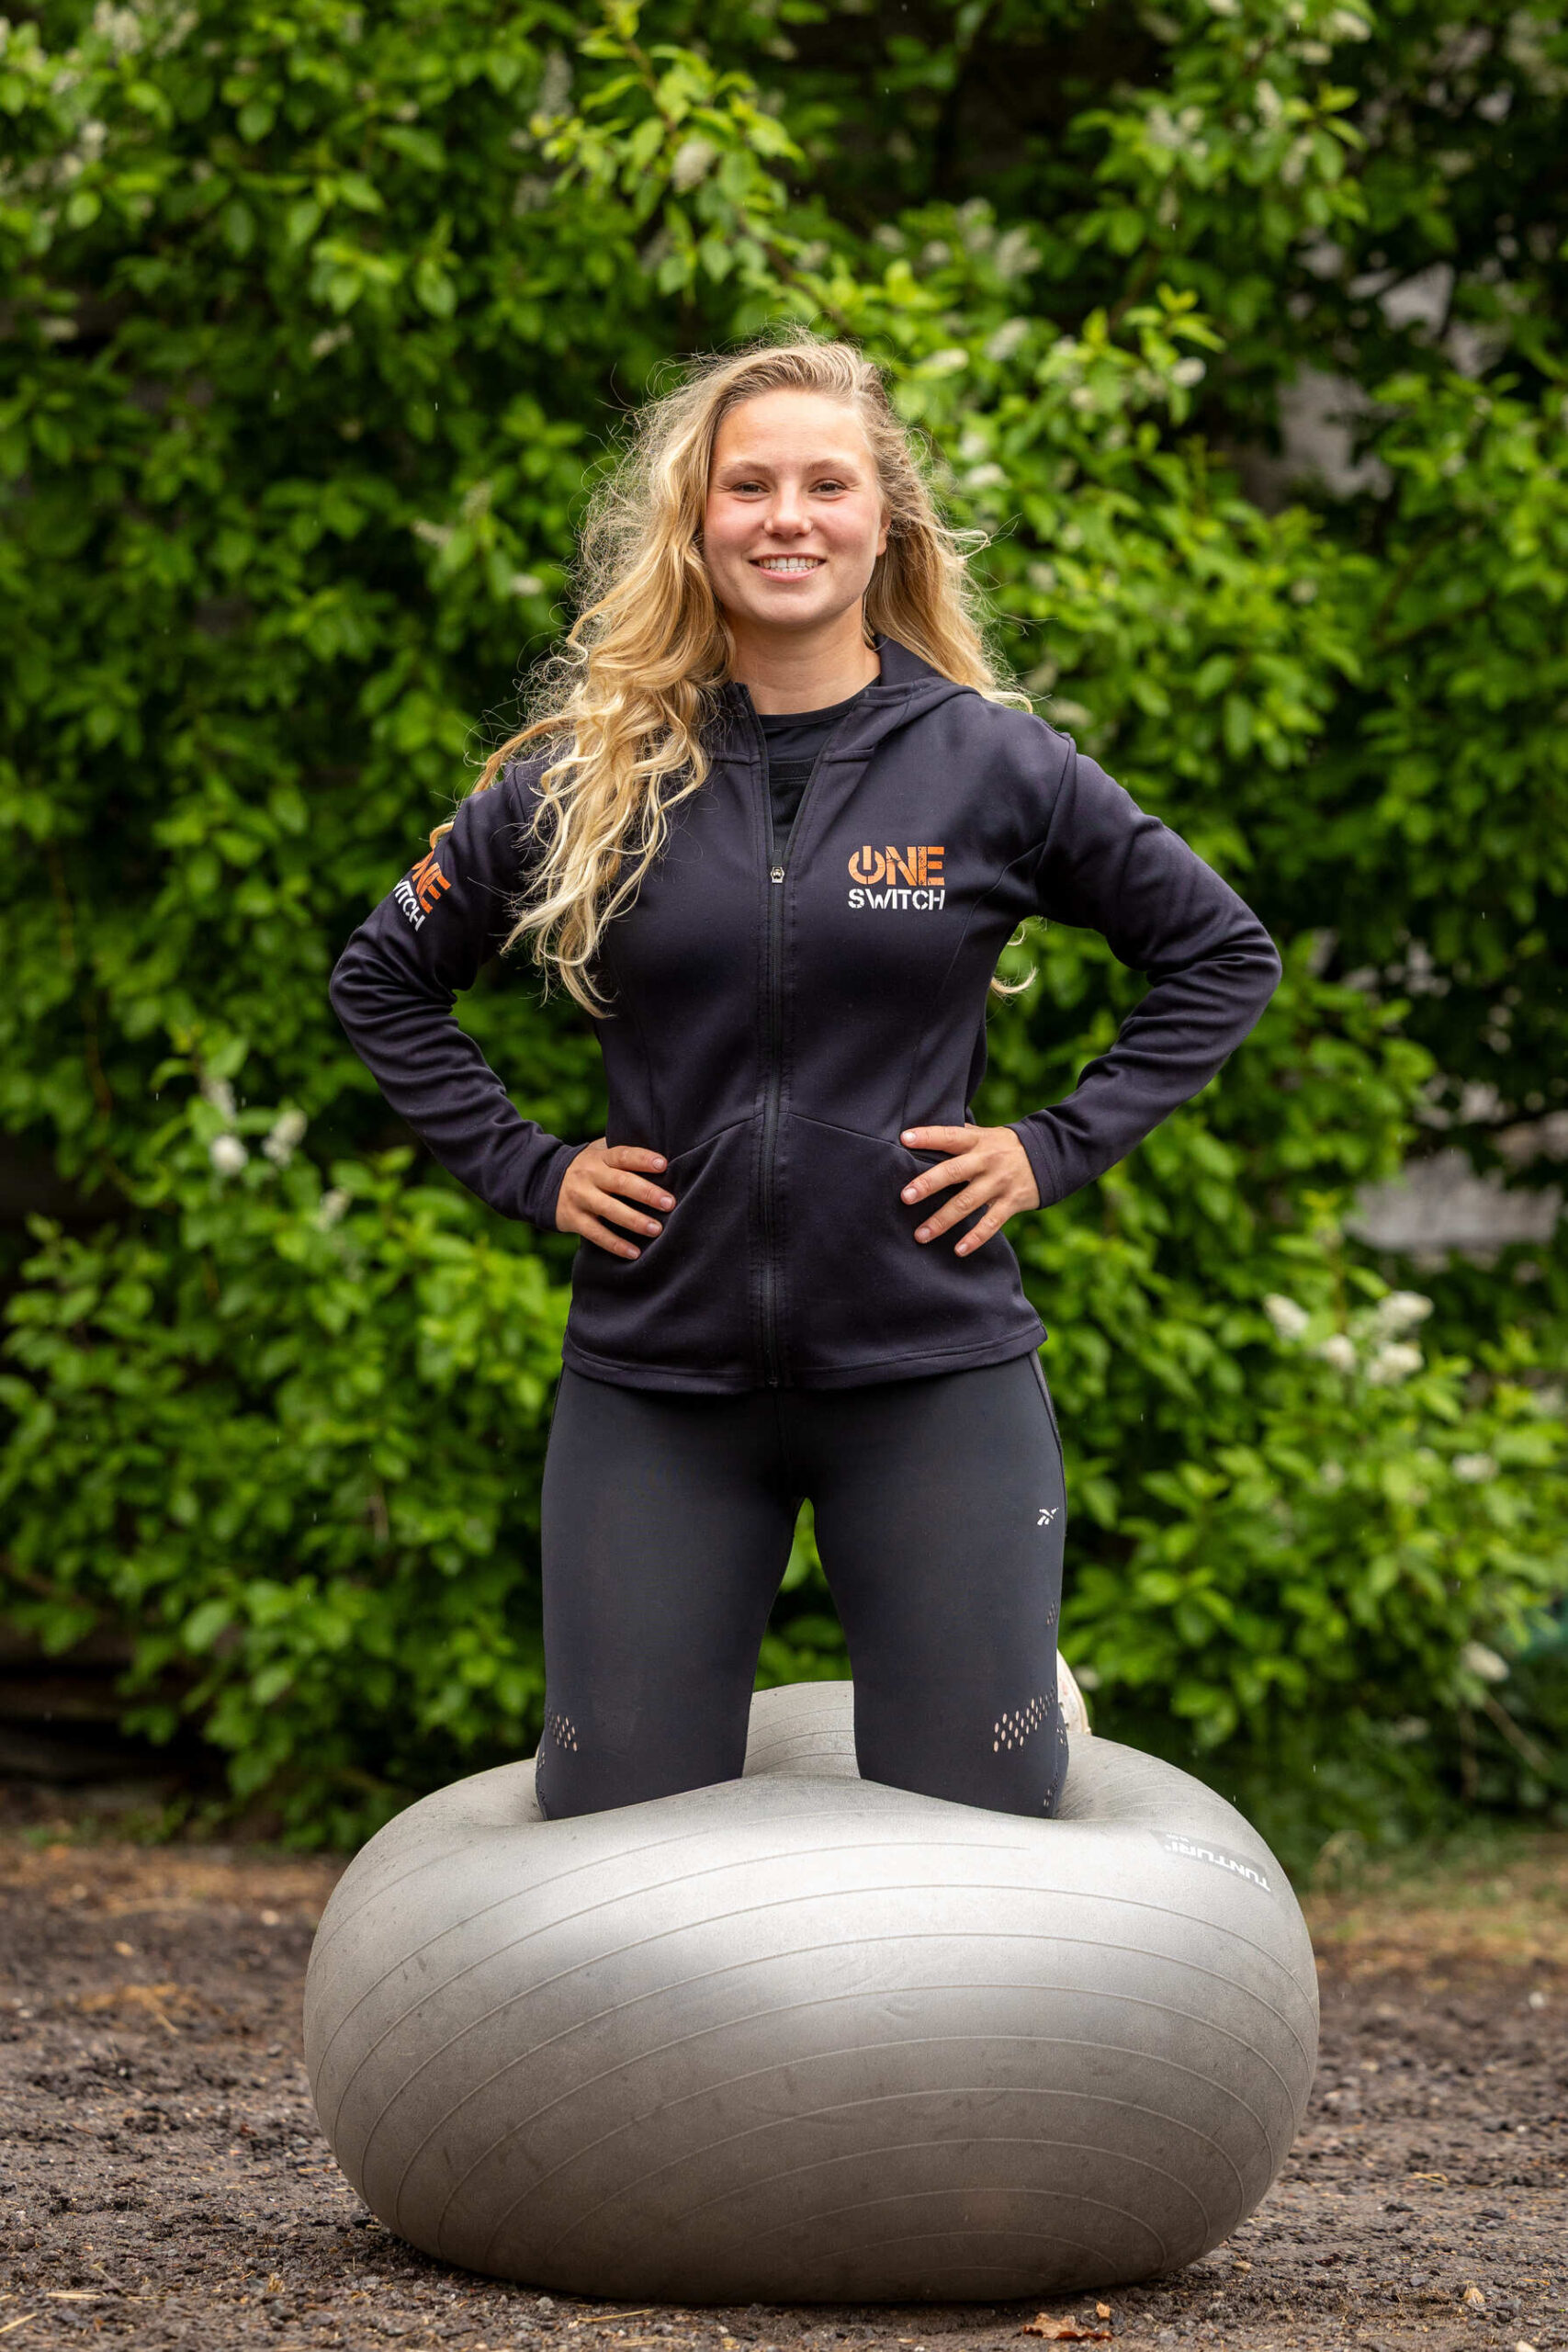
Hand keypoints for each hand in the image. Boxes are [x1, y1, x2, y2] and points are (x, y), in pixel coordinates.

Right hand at [556, 1138, 674, 1259]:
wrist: (544, 1181)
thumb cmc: (588, 1168)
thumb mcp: (599, 1153)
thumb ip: (623, 1154)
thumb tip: (664, 1159)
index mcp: (600, 1157)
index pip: (623, 1155)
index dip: (643, 1159)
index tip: (663, 1165)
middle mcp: (590, 1175)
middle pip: (620, 1182)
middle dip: (646, 1193)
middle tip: (670, 1203)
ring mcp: (580, 1197)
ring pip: (609, 1209)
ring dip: (635, 1221)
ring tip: (657, 1229)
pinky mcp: (573, 1219)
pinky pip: (596, 1234)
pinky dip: (616, 1244)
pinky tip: (635, 1253)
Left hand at [898, 1124, 1039, 1255]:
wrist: (1048, 1156)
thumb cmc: (1004, 1146)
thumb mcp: (985, 1135)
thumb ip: (959, 1137)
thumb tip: (921, 1135)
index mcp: (977, 1141)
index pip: (950, 1135)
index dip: (928, 1136)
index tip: (904, 1139)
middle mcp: (986, 1161)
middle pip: (954, 1172)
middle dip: (928, 1184)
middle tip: (906, 1197)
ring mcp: (999, 1183)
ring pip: (966, 1203)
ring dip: (942, 1220)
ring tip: (920, 1235)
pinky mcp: (1011, 1203)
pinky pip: (990, 1223)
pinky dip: (975, 1238)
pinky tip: (958, 1250)